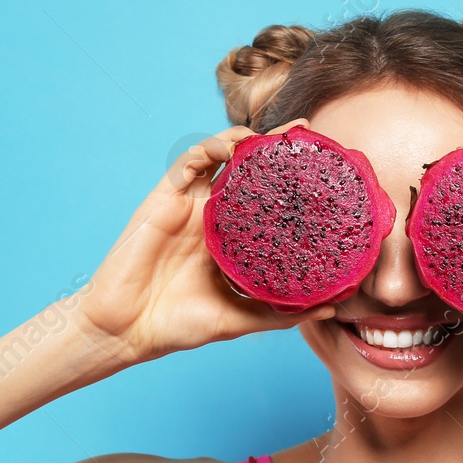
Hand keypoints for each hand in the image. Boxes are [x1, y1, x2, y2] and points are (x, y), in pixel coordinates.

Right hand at [71, 119, 335, 364]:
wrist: (128, 329)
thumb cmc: (180, 327)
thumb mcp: (240, 319)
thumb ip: (282, 311)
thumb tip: (333, 304)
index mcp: (233, 242)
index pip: (268, 202)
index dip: (293, 183)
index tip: (324, 170)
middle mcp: (215, 218)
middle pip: (249, 172)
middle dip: (275, 150)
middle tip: (306, 133)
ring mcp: (190, 205)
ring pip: (221, 158)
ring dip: (246, 140)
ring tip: (275, 135)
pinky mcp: (165, 198)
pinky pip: (190, 162)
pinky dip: (212, 147)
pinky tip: (235, 144)